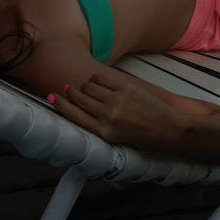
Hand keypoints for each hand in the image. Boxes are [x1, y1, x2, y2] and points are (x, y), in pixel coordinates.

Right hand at [48, 73, 178, 147]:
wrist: (168, 129)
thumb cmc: (142, 138)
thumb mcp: (117, 140)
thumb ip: (99, 126)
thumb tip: (82, 110)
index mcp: (103, 133)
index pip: (74, 116)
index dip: (60, 104)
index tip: (50, 97)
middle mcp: (107, 116)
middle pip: (79, 98)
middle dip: (71, 93)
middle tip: (67, 89)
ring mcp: (117, 100)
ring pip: (89, 87)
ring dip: (84, 86)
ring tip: (85, 88)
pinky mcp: (126, 88)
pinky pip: (102, 79)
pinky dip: (96, 79)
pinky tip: (96, 82)